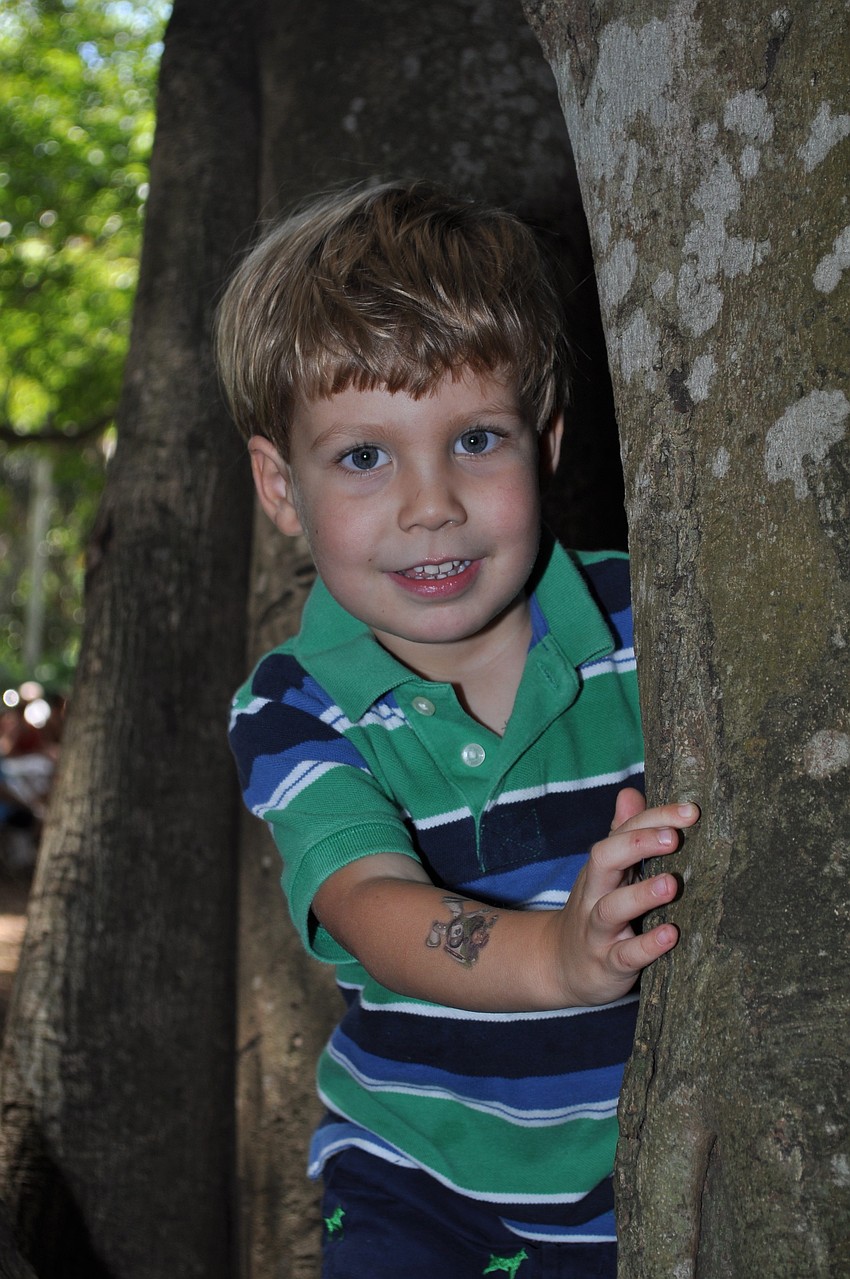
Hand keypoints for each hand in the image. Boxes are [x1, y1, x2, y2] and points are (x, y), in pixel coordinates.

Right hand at [547, 787, 698, 1006]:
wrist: (558, 966)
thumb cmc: (594, 912)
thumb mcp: (604, 874)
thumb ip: (620, 835)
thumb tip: (631, 792)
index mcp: (601, 868)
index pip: (622, 833)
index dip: (653, 819)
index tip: (690, 812)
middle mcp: (595, 893)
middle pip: (605, 859)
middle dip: (638, 844)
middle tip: (674, 838)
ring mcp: (598, 930)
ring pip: (613, 907)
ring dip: (642, 894)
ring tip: (672, 884)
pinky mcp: (607, 964)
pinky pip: (625, 955)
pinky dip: (647, 946)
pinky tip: (671, 935)